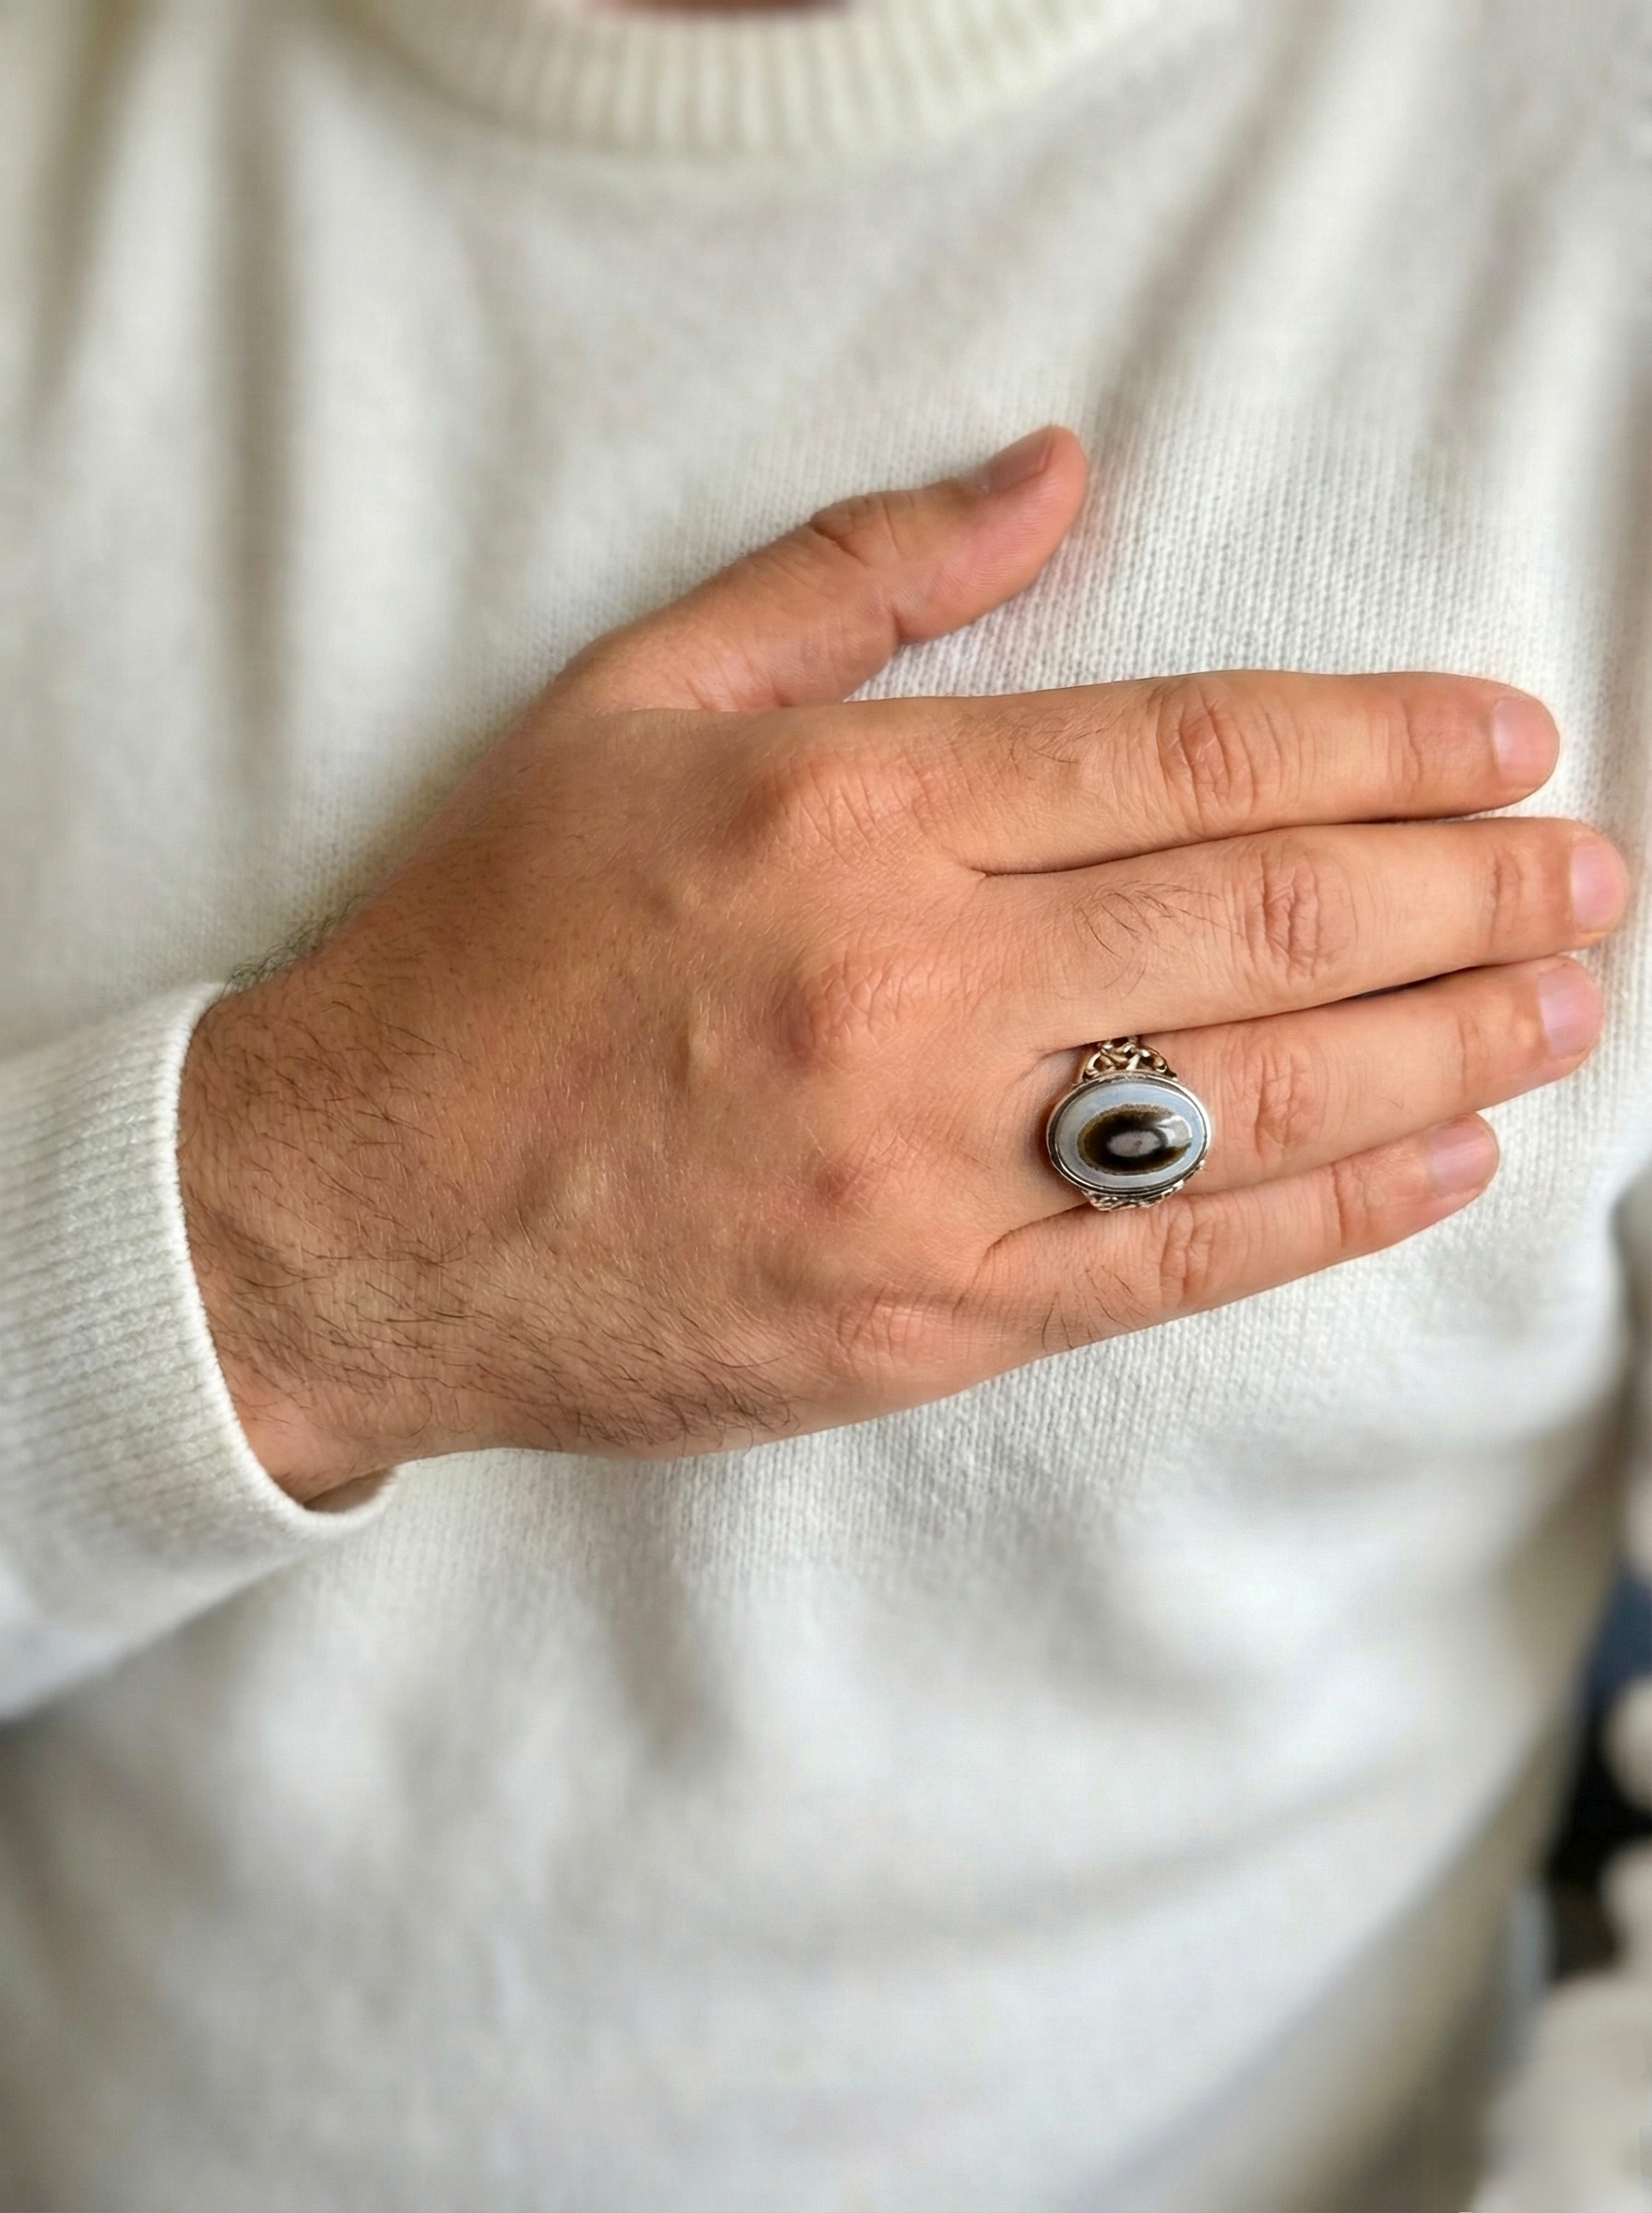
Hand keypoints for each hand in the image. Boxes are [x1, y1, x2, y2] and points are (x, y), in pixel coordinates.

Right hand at [178, 428, 1624, 1500]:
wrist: (349, 1211)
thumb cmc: (483, 948)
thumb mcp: (628, 705)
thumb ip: (855, 577)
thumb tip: (1056, 473)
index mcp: (844, 814)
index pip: (1188, 758)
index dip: (1378, 744)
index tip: (1501, 744)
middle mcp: (904, 990)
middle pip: (1259, 926)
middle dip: (1461, 892)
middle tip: (1586, 873)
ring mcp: (920, 1171)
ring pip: (1250, 1099)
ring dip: (1443, 1043)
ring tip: (1561, 997)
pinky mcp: (921, 1319)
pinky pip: (1170, 1265)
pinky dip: (1327, 1212)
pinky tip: (1440, 1156)